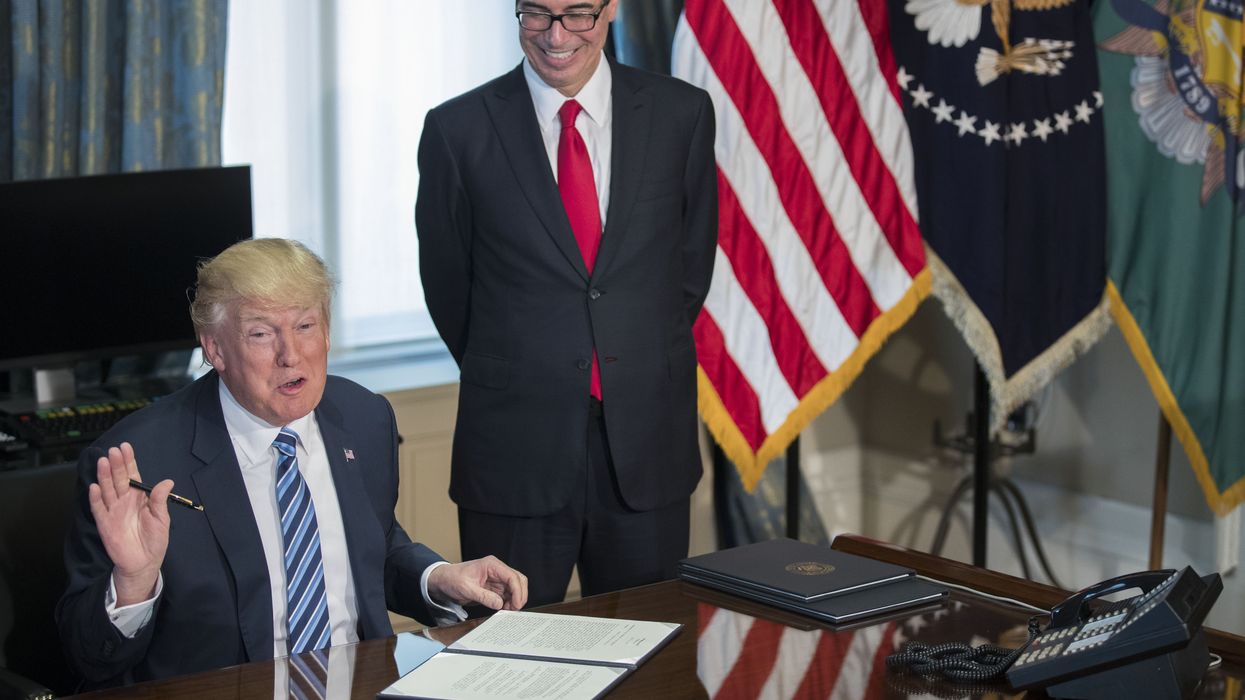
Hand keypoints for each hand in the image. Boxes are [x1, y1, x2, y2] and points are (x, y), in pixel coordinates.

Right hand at [87, 442, 172, 605]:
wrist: (144, 562)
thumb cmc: (155, 539)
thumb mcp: (162, 519)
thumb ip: (160, 500)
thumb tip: (167, 481)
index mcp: (139, 497)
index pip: (133, 475)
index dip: (129, 462)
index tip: (126, 447)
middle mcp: (124, 501)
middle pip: (118, 479)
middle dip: (116, 465)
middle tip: (114, 451)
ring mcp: (113, 511)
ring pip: (107, 490)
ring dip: (104, 476)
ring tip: (103, 461)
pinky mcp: (104, 523)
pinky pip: (98, 509)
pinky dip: (96, 498)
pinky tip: (95, 487)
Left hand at [427, 556, 527, 611]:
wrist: (443, 581)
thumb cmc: (452, 579)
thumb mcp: (466, 588)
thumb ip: (483, 596)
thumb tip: (499, 603)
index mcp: (492, 565)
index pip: (512, 576)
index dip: (517, 591)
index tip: (516, 604)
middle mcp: (497, 571)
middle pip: (518, 580)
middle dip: (520, 595)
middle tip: (515, 609)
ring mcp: (496, 579)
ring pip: (514, 589)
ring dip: (514, 600)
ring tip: (507, 611)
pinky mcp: (494, 588)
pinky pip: (507, 595)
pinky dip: (508, 603)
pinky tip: (503, 609)